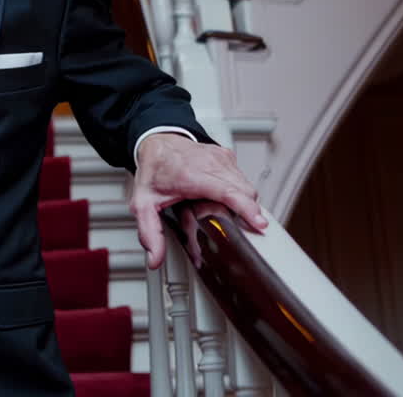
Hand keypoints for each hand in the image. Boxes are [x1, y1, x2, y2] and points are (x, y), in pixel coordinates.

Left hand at [130, 134, 265, 268]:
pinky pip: (243, 178)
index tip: (259, 224)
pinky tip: (220, 195)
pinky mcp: (228, 156)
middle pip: (244, 193)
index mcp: (192, 175)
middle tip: (229, 224)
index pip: (228, 192)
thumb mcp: (143, 204)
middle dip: (245, 212)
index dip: (247, 209)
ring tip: (218, 208)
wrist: (157, 143)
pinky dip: (239, 191)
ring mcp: (222, 158)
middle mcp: (211, 163)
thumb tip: (155, 258)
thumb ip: (149, 232)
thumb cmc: (154, 170)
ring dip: (242, 202)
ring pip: (246, 186)